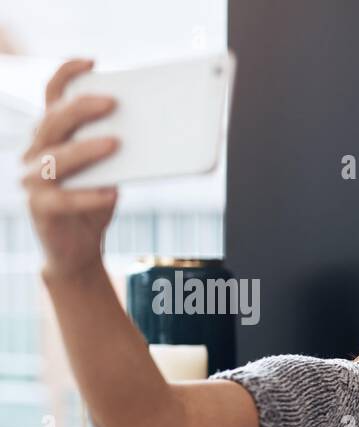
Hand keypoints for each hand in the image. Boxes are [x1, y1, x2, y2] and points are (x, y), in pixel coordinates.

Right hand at [22, 59, 119, 280]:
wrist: (77, 249)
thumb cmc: (93, 202)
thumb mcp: (106, 171)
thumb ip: (113, 151)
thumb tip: (143, 130)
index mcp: (50, 136)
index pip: (51, 96)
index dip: (66, 74)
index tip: (91, 61)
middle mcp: (33, 152)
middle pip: (52, 121)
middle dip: (81, 108)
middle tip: (112, 103)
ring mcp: (31, 180)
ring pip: (54, 158)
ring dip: (85, 149)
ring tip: (115, 144)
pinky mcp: (39, 208)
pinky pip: (64, 199)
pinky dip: (90, 196)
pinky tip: (113, 194)